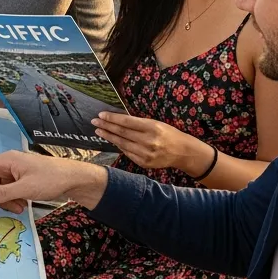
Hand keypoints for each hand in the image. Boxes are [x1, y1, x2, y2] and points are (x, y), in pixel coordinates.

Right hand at [0, 150, 108, 218]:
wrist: (74, 180)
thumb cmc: (51, 179)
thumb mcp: (26, 189)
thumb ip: (3, 193)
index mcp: (6, 161)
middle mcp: (8, 165)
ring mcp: (14, 173)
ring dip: (4, 202)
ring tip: (18, 209)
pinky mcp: (21, 181)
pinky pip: (8, 192)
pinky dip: (12, 201)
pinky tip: (22, 206)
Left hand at [91, 112, 211, 173]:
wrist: (182, 152)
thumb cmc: (168, 134)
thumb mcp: (156, 123)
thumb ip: (138, 123)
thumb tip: (117, 119)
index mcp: (152, 128)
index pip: (127, 122)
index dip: (112, 118)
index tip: (101, 114)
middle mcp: (149, 141)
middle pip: (122, 132)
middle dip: (106, 126)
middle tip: (95, 121)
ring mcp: (146, 153)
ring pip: (122, 144)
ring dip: (109, 136)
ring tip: (99, 131)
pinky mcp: (144, 163)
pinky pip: (127, 153)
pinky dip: (119, 146)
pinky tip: (112, 140)